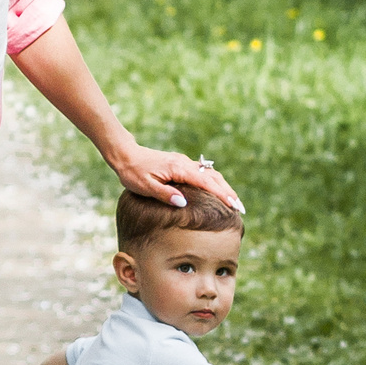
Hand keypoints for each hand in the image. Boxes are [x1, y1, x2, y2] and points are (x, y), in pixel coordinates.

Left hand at [109, 138, 241, 217]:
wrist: (125, 155)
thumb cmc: (133, 173)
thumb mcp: (145, 187)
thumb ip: (164, 194)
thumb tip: (183, 202)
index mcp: (178, 169)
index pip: (206, 183)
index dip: (222, 194)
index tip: (234, 206)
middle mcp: (185, 163)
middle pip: (213, 177)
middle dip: (228, 192)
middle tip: (240, 209)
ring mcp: (184, 162)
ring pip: (210, 174)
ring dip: (223, 187)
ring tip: (234, 203)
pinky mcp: (181, 164)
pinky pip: (202, 173)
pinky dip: (214, 183)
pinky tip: (218, 192)